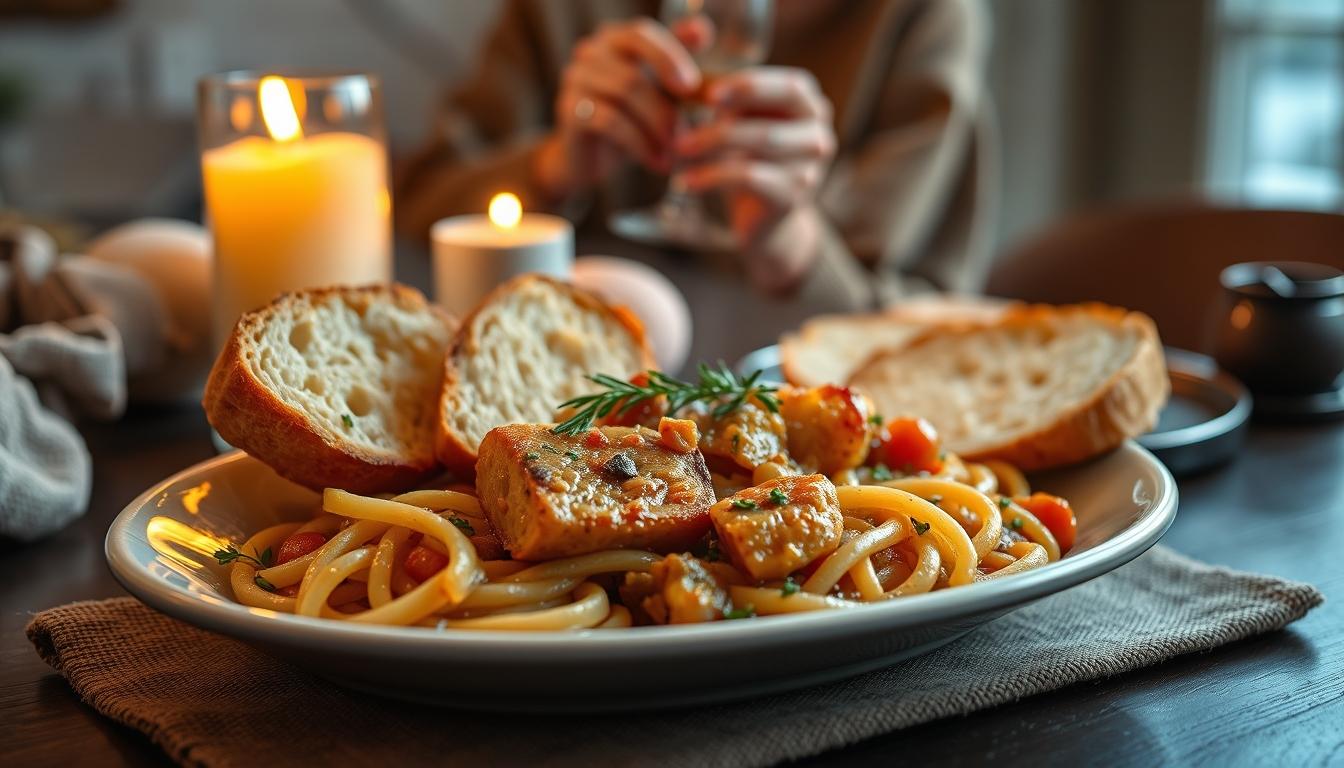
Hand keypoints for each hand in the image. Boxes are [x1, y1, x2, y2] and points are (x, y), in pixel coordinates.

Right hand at [535, 18, 706, 199]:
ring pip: (623, 95)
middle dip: (665, 105)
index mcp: (615, 38)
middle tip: (688, 133)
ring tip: (676, 152)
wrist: (594, 158)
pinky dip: (640, 144)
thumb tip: (713, 54)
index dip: (669, 57)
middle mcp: (590, 51)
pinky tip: (657, 162)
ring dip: (656, 127)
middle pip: (632, 70)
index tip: (691, 88)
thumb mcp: (667, 96)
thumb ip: (690, 80)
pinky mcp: (570, 110)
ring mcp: (576, 79)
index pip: (640, 34)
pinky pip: (610, 122)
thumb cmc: (636, 119)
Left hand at [674, 67, 835, 288]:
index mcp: (809, 105)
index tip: (710, 94)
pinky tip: (687, 181)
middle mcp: (819, 135)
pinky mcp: (794, 197)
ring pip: (759, 151)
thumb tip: (688, 85)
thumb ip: (723, 99)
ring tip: (678, 152)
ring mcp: (810, 169)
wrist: (760, 214)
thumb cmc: (745, 154)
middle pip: (770, 126)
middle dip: (722, 128)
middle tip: (681, 134)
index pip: (790, 88)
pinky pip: (750, 179)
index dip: (750, 88)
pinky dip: (713, 177)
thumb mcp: (736, 120)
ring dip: (712, 149)